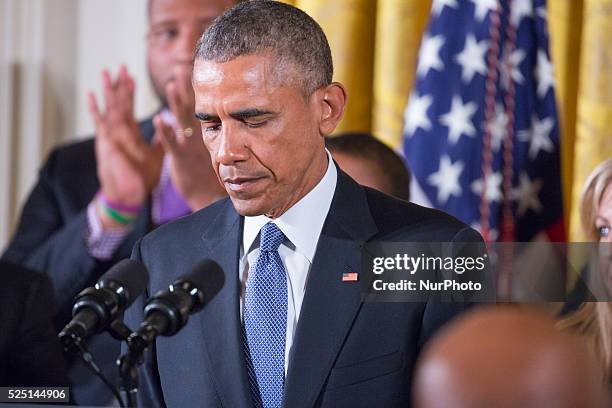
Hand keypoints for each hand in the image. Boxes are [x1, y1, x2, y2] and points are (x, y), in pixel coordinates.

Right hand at [88, 66, 163, 227]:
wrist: (130, 196)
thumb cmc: (141, 177)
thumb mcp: (155, 155)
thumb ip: (161, 140)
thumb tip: (170, 128)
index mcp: (129, 134)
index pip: (130, 108)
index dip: (130, 92)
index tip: (132, 76)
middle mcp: (119, 133)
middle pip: (119, 104)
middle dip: (119, 86)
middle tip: (121, 66)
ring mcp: (112, 137)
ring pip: (110, 109)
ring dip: (108, 91)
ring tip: (106, 72)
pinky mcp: (107, 144)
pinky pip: (101, 125)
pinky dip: (95, 110)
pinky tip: (91, 96)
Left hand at [155, 66, 225, 209]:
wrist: (208, 197)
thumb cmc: (206, 175)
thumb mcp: (207, 152)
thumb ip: (201, 136)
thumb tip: (199, 123)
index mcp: (202, 134)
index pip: (197, 107)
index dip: (192, 89)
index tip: (189, 71)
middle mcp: (197, 137)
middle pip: (191, 107)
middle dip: (185, 87)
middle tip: (182, 68)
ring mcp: (189, 146)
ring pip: (182, 120)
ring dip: (175, 102)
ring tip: (170, 84)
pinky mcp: (180, 159)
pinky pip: (171, 143)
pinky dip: (165, 131)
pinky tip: (158, 119)